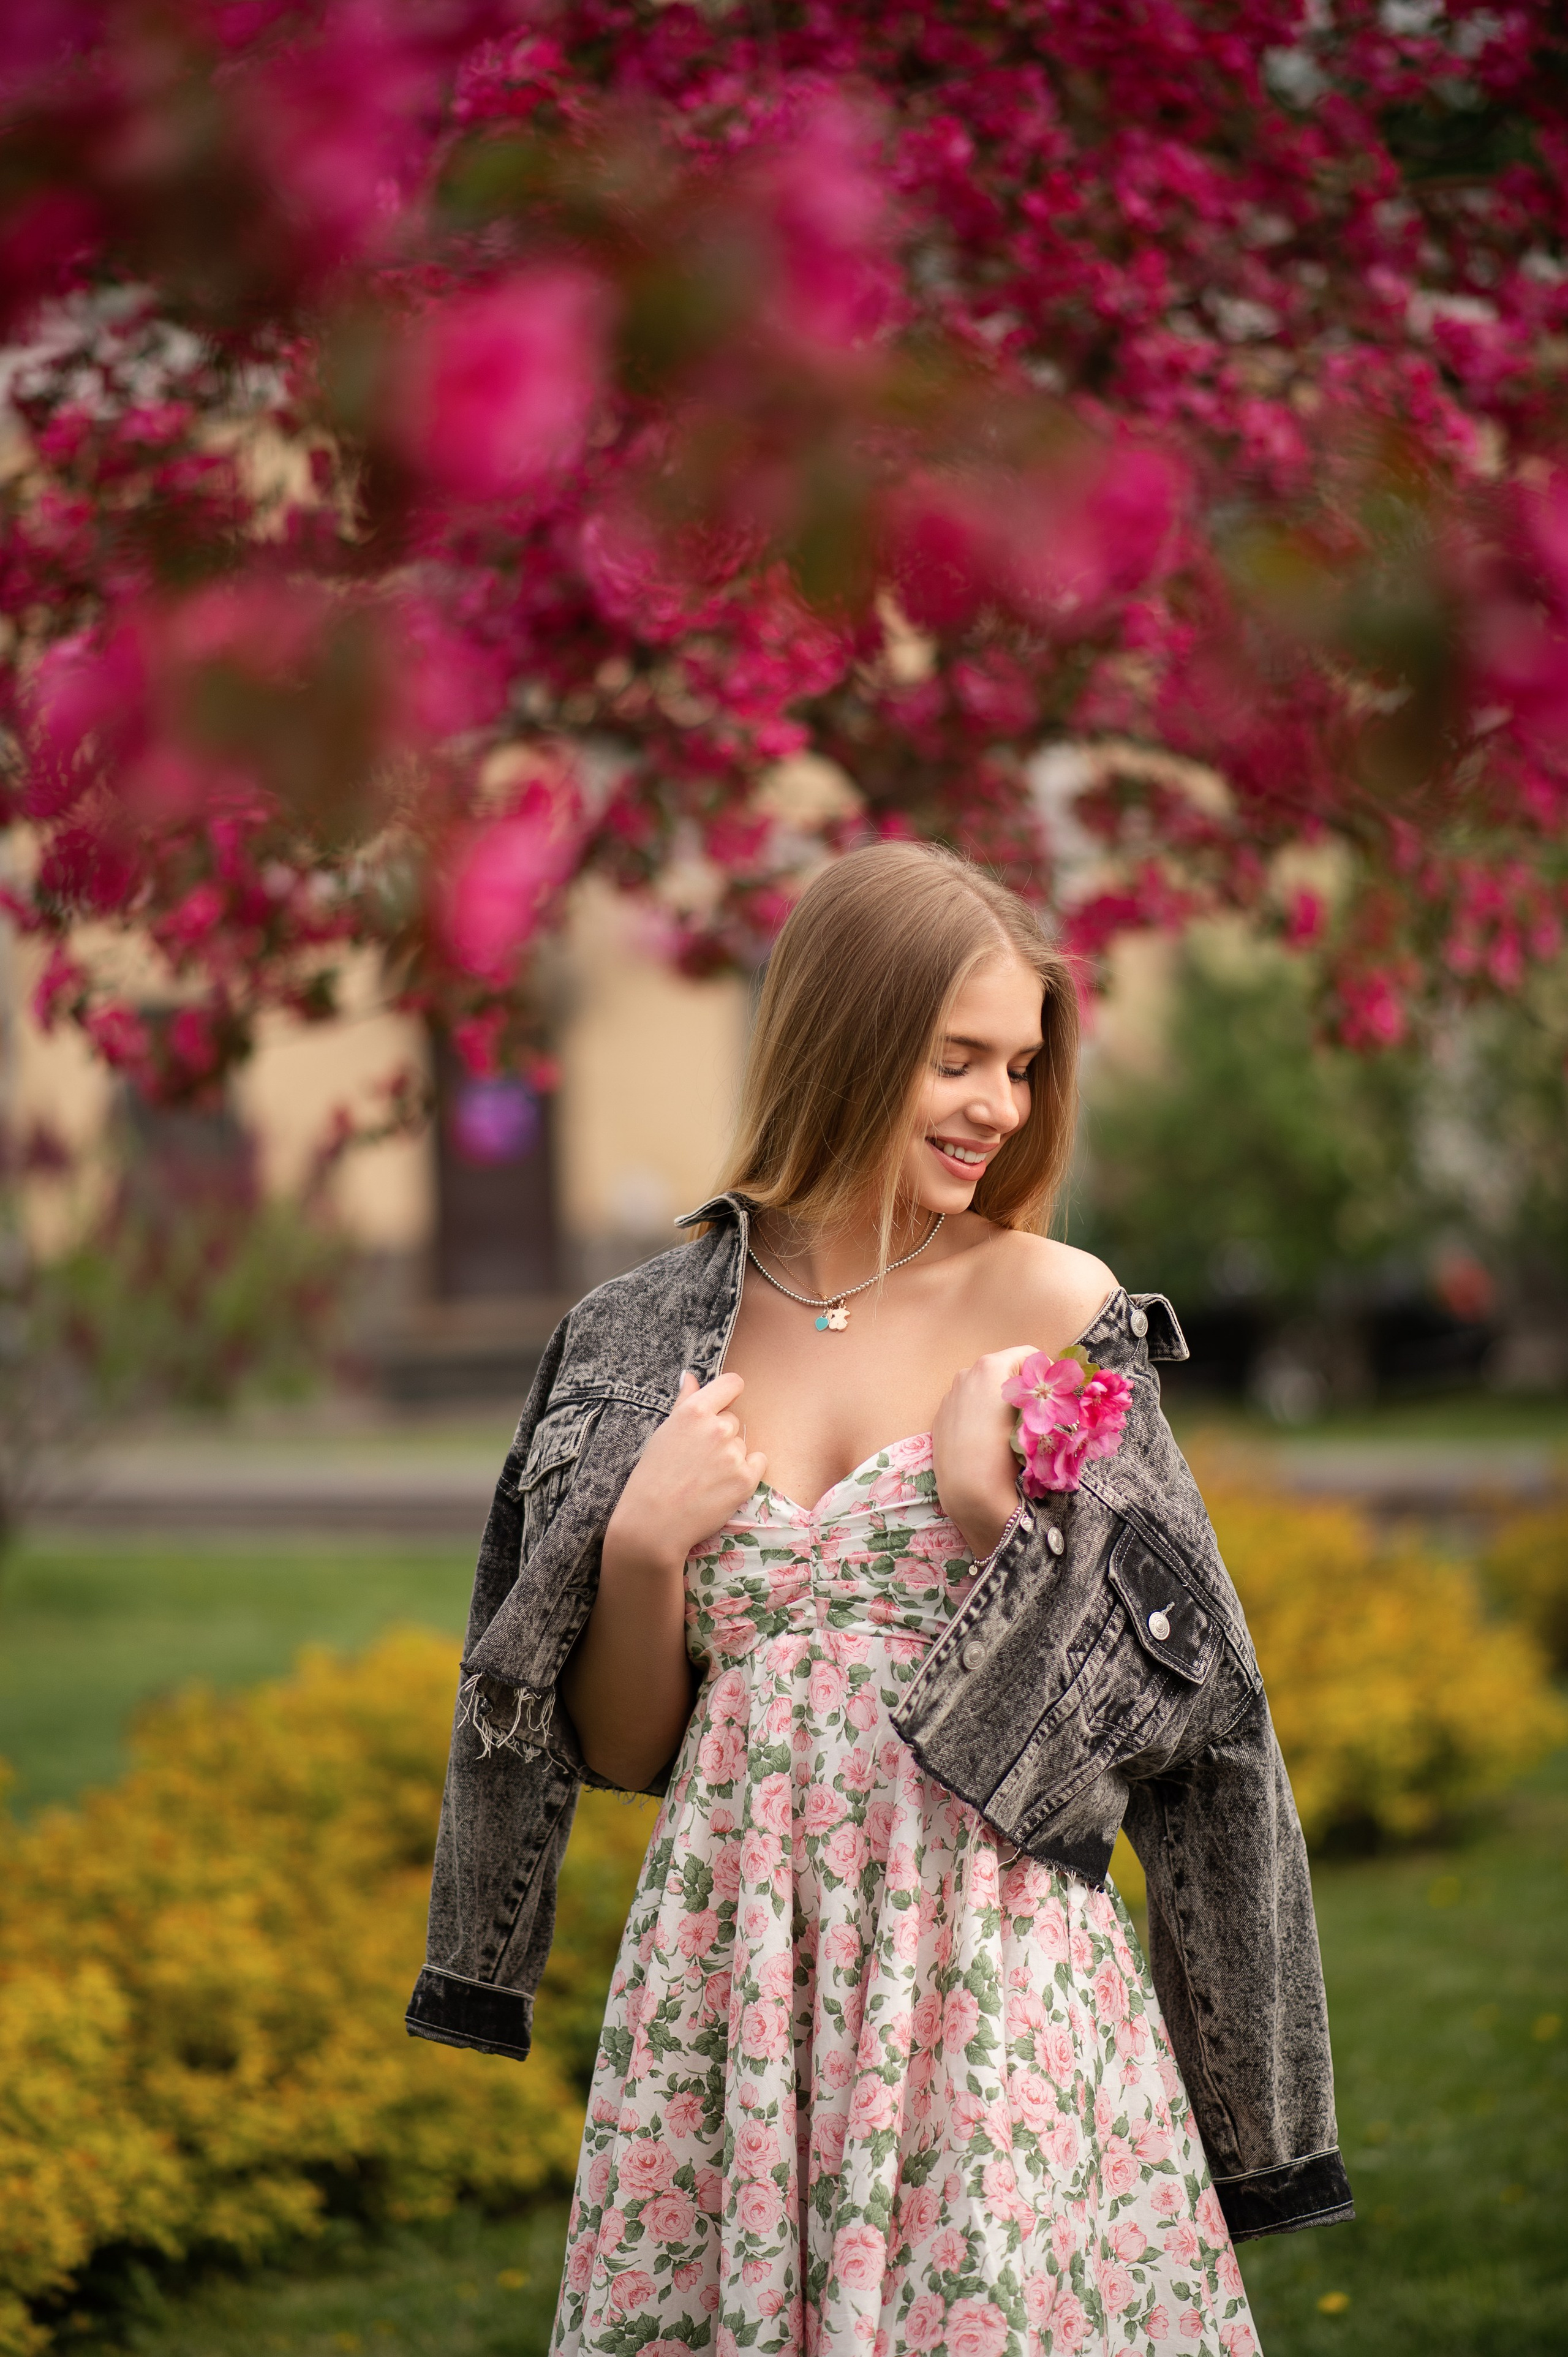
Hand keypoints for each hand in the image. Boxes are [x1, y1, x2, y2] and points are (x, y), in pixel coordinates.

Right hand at [604, 1371, 767, 1577]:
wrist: (653, 1524)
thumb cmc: (652, 1477)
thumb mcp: (663, 1433)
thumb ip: (685, 1401)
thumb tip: (691, 1376)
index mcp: (694, 1412)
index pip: (732, 1383)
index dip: (729, 1393)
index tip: (723, 1404)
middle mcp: (717, 1428)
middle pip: (733, 1420)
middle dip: (720, 1435)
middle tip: (698, 1459)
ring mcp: (733, 1454)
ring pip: (741, 1444)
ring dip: (730, 1457)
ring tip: (704, 1477)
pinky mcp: (746, 1479)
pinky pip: (758, 1463)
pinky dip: (746, 1472)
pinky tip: (722, 1485)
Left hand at [932, 1347, 1034, 1561]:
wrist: (969, 1487)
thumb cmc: (1008, 1450)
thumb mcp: (1036, 1418)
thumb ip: (1044, 1396)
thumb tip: (1053, 1390)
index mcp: (991, 1367)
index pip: (1028, 1354)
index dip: (1044, 1373)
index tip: (1050, 1396)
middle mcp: (966, 1373)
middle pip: (1003, 1369)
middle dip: (1020, 1386)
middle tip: (1033, 1413)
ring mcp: (950, 1394)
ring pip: (983, 1387)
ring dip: (998, 1399)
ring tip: (1009, 1428)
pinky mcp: (941, 1415)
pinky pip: (966, 1405)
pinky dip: (978, 1413)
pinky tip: (985, 1438)